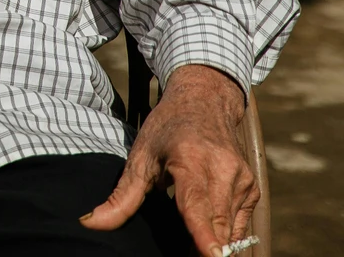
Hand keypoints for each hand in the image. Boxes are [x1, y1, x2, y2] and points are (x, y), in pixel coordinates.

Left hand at [82, 63, 258, 255]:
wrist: (205, 102)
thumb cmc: (168, 128)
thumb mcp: (140, 158)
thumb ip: (122, 197)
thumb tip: (91, 223)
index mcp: (191, 160)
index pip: (198, 204)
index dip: (203, 234)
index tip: (210, 255)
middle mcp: (222, 170)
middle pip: (216, 224)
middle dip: (203, 248)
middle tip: (181, 254)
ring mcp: (242, 179)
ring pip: (229, 229)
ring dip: (212, 242)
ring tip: (189, 243)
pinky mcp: (252, 188)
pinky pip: (239, 224)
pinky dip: (223, 233)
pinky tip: (206, 230)